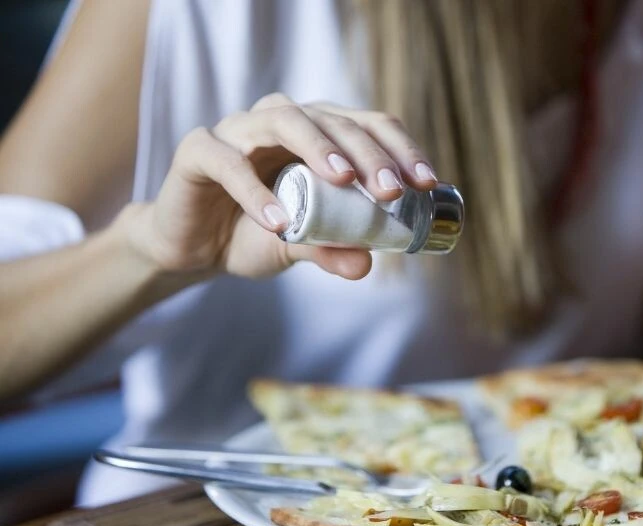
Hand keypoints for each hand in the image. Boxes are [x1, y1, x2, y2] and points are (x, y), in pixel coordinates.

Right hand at [125, 94, 437, 278]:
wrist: (191, 248)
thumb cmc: (251, 234)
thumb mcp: (299, 245)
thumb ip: (330, 249)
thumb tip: (366, 265)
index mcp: (316, 135)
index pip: (367, 125)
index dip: (400, 149)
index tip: (427, 184)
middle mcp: (281, 121)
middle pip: (332, 119)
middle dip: (368, 152)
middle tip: (392, 190)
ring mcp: (237, 130)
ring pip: (282, 118)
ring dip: (318, 147)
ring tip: (344, 181)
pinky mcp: (198, 151)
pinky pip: (227, 162)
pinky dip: (254, 190)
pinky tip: (278, 222)